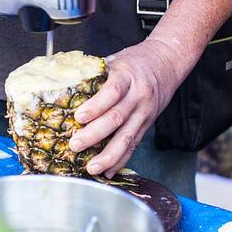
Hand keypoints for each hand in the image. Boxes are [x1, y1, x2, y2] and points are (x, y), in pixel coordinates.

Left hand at [68, 39, 182, 178]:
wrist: (167, 62)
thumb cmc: (135, 61)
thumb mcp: (115, 59)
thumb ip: (94, 73)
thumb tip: (64, 85)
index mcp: (127, 76)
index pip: (112, 92)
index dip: (96, 106)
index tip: (79, 116)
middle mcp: (138, 96)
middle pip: (117, 118)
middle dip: (94, 135)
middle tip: (75, 145)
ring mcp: (144, 112)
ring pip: (127, 137)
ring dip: (108, 155)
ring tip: (91, 167)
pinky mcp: (147, 124)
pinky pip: (134, 145)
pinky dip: (121, 160)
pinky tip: (108, 171)